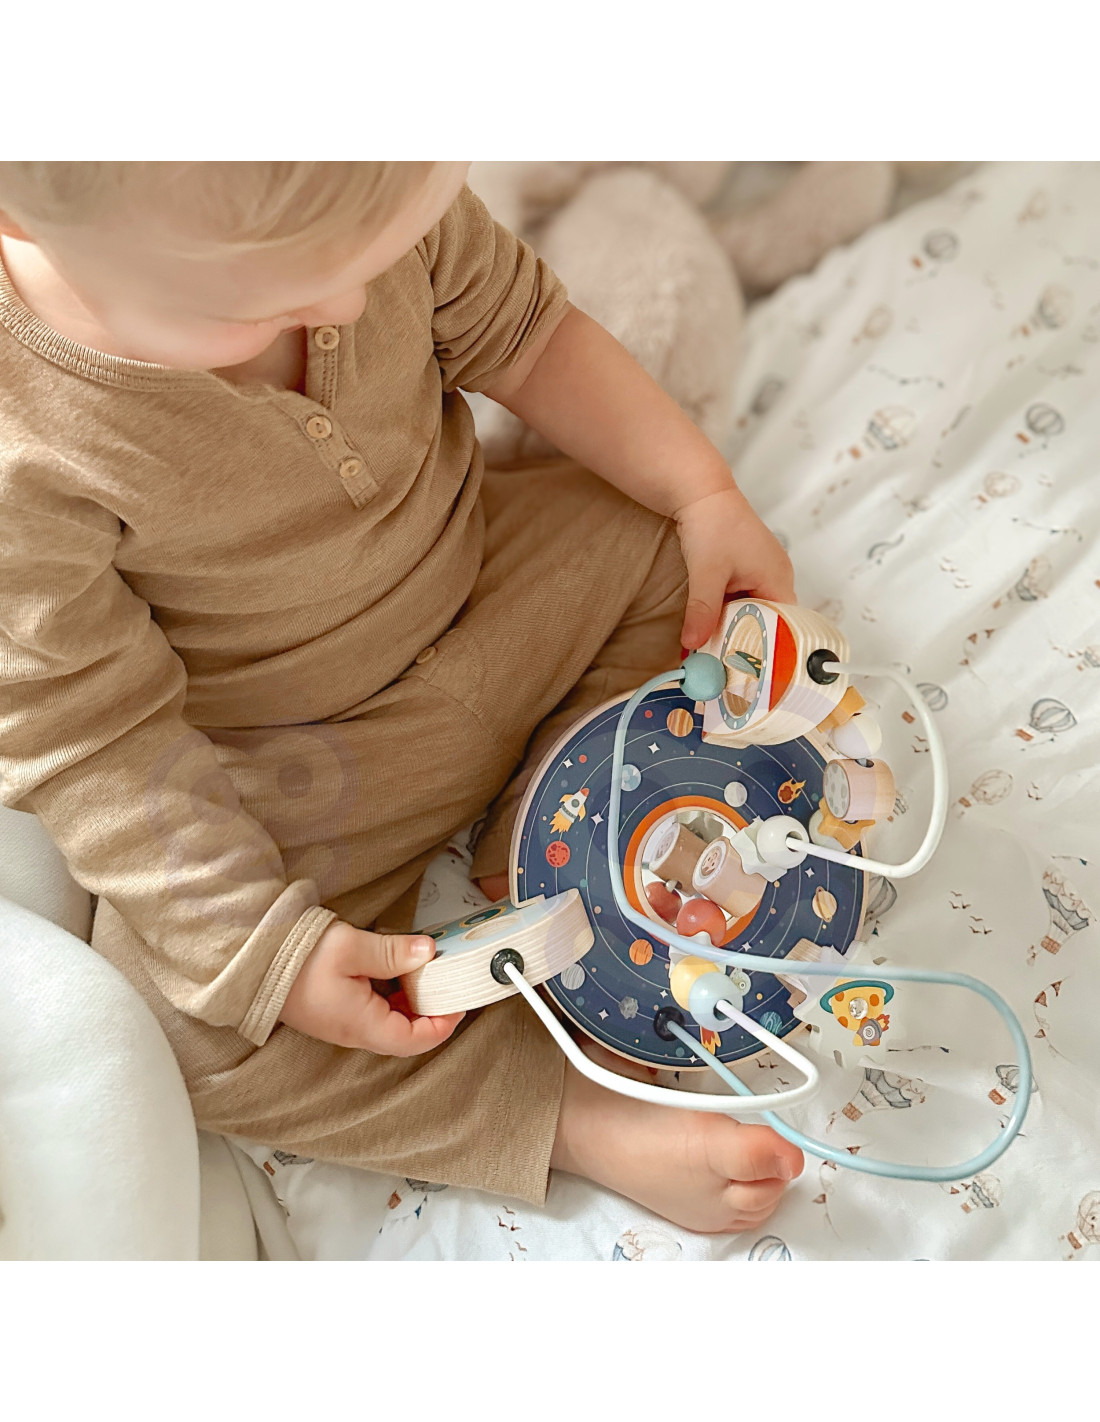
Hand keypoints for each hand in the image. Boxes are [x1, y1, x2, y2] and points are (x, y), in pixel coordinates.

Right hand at [278, 919, 462, 1054]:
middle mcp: (354, 1031)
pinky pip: (374, 1009)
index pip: (415, 1041)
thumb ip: (394, 952)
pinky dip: (393, 993)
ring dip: (412, 1000)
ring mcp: (343, 1022)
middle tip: (447, 980)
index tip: (460, 1002)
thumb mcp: (351, 948)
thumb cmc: (295, 958)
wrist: (250, 961)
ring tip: (426, 970)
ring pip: (390, 1021)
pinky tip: (397, 967)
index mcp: (362, 1025)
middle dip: (431, 1010)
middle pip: (405, 1034)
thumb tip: (429, 952)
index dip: (443, 1025)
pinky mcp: (335, 1009)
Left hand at [674, 486, 795, 649]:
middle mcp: (776, 576)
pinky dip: (726, 612)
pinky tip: (709, 625)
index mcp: (778, 578)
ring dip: (733, 626)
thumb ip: (702, 611)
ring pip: (751, 610)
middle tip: (725, 665)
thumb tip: (693, 645)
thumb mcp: (706, 573)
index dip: (767, 647)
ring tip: (715, 650)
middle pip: (768, 620)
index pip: (784, 625)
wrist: (700, 492)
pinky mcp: (745, 568)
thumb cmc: (713, 525)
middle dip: (746, 640)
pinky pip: (741, 599)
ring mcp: (761, 571)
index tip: (747, 669)